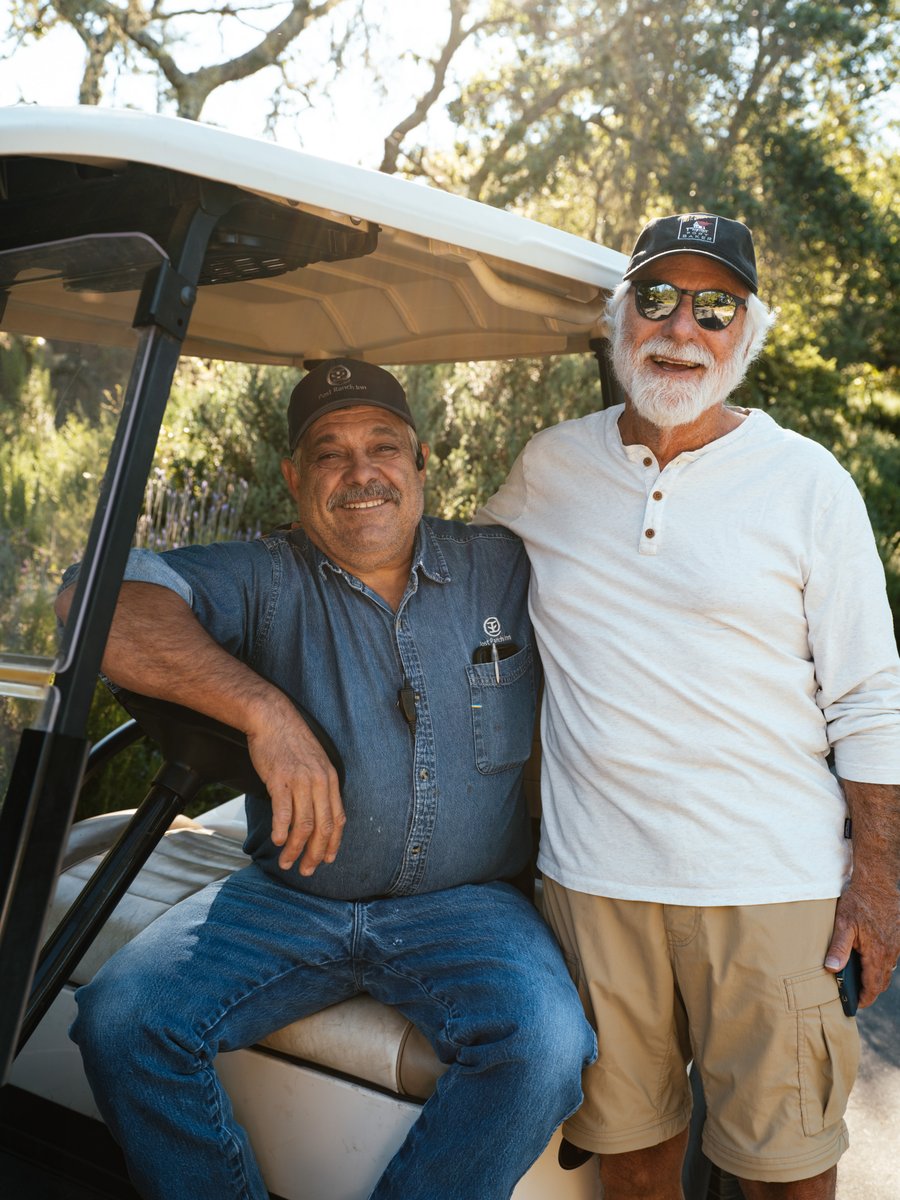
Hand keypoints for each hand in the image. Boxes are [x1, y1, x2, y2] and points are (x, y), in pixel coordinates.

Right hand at [246, 702, 345, 876]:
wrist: (272, 718)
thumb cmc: (291, 742)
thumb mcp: (314, 763)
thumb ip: (318, 786)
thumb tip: (316, 813)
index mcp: (330, 779)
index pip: (337, 819)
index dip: (333, 843)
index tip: (326, 860)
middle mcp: (319, 782)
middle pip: (323, 827)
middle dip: (315, 853)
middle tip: (307, 871)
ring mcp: (300, 780)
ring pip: (304, 824)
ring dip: (296, 848)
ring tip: (287, 863)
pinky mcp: (280, 779)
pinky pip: (283, 811)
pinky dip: (282, 830)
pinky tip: (278, 842)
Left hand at [824, 878, 899, 1007]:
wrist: (878, 882)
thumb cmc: (858, 902)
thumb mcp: (843, 924)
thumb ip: (838, 948)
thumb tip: (832, 969)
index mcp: (877, 953)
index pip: (873, 985)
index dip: (865, 998)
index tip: (857, 1005)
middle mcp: (890, 952)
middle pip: (882, 980)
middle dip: (871, 990)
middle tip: (858, 995)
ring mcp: (897, 944)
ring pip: (888, 968)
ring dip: (877, 976)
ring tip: (863, 979)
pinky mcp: (898, 935)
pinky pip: (892, 955)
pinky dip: (883, 962)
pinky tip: (872, 958)